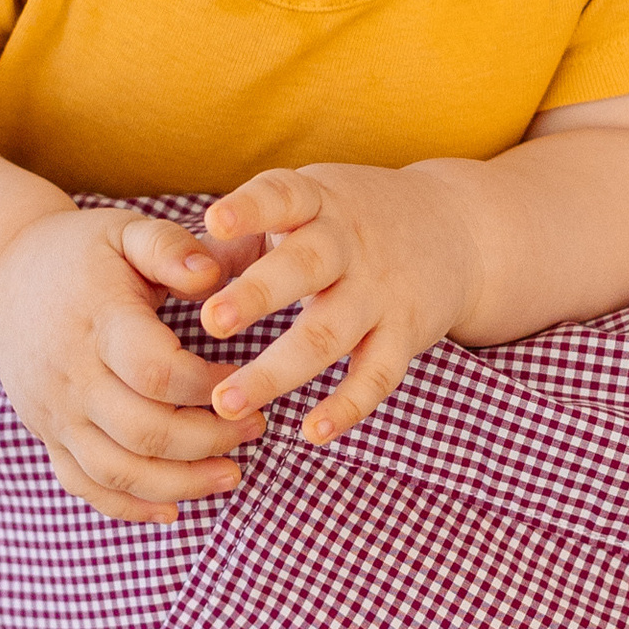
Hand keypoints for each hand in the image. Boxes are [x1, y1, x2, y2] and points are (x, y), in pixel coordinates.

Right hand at [0, 207, 247, 522]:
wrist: (0, 279)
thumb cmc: (81, 253)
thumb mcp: (125, 231)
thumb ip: (170, 247)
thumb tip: (212, 278)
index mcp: (97, 322)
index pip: (157, 373)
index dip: (210, 386)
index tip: (247, 378)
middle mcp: (70, 375)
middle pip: (144, 432)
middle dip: (210, 440)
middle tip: (255, 427)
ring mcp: (54, 413)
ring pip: (117, 472)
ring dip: (181, 483)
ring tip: (232, 475)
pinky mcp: (47, 435)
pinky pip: (84, 486)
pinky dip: (129, 508)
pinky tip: (173, 508)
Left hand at [181, 163, 480, 444]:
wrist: (457, 229)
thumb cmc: (349, 221)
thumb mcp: (303, 207)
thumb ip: (241, 239)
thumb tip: (171, 271)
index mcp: (317, 203)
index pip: (283, 196)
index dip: (252, 209)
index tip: (215, 220)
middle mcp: (350, 244)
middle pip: (307, 267)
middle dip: (259, 295)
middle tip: (211, 322)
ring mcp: (381, 291)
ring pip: (331, 331)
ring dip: (279, 369)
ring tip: (228, 401)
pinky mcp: (406, 334)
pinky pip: (377, 375)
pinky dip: (347, 406)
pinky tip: (311, 432)